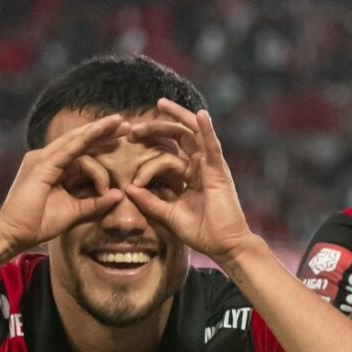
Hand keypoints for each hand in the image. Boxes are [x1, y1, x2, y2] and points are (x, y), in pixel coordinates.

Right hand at [0, 115, 128, 254]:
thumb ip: (96, 203)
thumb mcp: (75, 212)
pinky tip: (101, 130)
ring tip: (119, 122)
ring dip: (98, 130)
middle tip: (127, 124)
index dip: (101, 143)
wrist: (14, 234)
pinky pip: (69, 149)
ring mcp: (42, 159)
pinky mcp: (42, 165)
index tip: (122, 140)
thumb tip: (119, 195)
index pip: (81, 150)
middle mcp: (46, 158)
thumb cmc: (39, 224)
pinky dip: (86, 139)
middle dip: (104, 131)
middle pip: (79, 139)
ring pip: (76, 140)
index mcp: (53, 167)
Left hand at [123, 99, 252, 262]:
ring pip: (194, 133)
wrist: (225, 247)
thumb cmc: (202, 232)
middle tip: (134, 126)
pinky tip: (200, 114)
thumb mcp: (169, 215)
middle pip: (180, 136)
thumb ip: (150, 202)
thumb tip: (127, 189)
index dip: (150, 144)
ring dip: (178, 117)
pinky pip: (213, 147)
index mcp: (190, 175)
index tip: (129, 140)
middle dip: (157, 127)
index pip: (169, 150)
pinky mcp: (220, 173)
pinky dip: (208, 130)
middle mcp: (201, 166)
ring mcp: (212, 167)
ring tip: (161, 104)